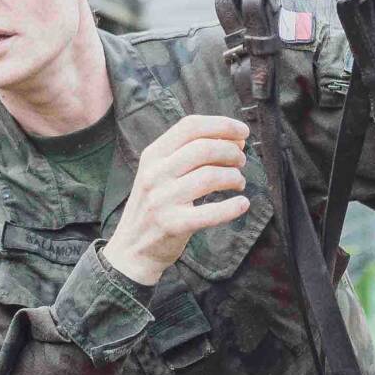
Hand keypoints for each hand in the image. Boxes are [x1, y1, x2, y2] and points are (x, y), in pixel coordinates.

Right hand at [102, 115, 251, 287]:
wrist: (131, 249)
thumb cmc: (154, 206)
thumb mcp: (159, 173)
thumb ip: (188, 154)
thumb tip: (234, 141)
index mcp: (152, 155)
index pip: (190, 126)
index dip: (221, 125)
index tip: (243, 133)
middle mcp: (154, 173)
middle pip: (203, 148)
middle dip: (231, 151)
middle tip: (241, 161)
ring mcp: (161, 199)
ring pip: (210, 176)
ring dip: (234, 177)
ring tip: (239, 183)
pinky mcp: (172, 225)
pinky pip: (210, 213)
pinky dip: (232, 207)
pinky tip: (242, 204)